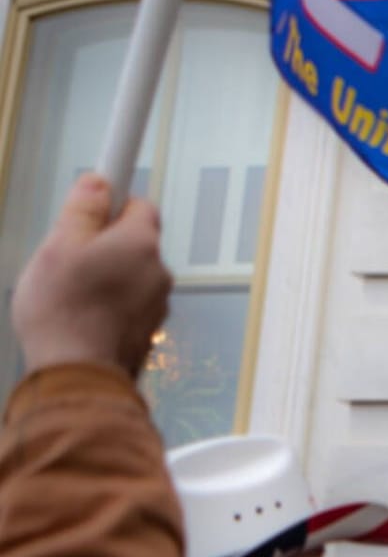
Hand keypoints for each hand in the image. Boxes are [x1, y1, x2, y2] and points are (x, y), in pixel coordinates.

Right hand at [11, 174, 169, 377]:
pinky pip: (129, 305)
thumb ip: (82, 210)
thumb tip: (97, 183)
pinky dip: (111, 305)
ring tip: (71, 293)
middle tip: (68, 257)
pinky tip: (83, 316)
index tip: (96, 201)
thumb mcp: (59, 246)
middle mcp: (158, 271)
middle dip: (104, 244)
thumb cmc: (65, 311)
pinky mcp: (148, 330)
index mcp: (140, 243)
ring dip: (107, 277)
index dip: (114, 202)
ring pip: (131, 276)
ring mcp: (157, 303)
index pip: (140, 204)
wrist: (77, 373)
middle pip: (134, 242)